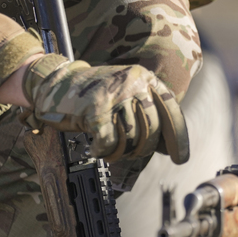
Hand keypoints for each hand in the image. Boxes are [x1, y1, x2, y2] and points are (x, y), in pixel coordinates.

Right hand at [20, 54, 188, 163]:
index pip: (171, 109)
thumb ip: (148, 114)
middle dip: (143, 149)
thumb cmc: (94, 95)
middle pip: (152, 128)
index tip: (180, 158)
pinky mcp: (96, 109)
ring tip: (111, 150)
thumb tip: (168, 147)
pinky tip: (97, 149)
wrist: (57, 83)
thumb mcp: (126, 94)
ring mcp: (114, 95)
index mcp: (144, 78)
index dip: (178, 138)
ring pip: (132, 137)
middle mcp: (132, 83)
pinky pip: (109, 142)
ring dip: (121, 151)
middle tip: (131, 154)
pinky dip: (103, 150)